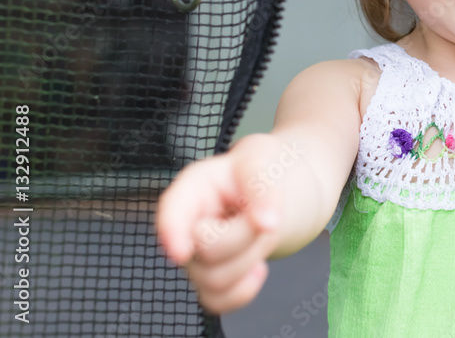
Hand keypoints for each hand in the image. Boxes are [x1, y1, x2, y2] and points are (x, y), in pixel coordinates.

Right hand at [155, 146, 282, 314]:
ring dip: (251, 258)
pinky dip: (245, 290)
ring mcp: (192, 257)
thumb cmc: (252, 176)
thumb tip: (268, 222)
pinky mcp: (206, 280)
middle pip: (209, 251)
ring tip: (259, 234)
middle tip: (262, 216)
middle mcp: (184, 227)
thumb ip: (263, 189)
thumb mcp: (260, 166)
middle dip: (246, 236)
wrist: (260, 192)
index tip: (182, 252)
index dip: (172, 234)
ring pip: (216, 280)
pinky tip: (257, 267)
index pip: (172, 214)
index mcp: (191, 190)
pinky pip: (219, 301)